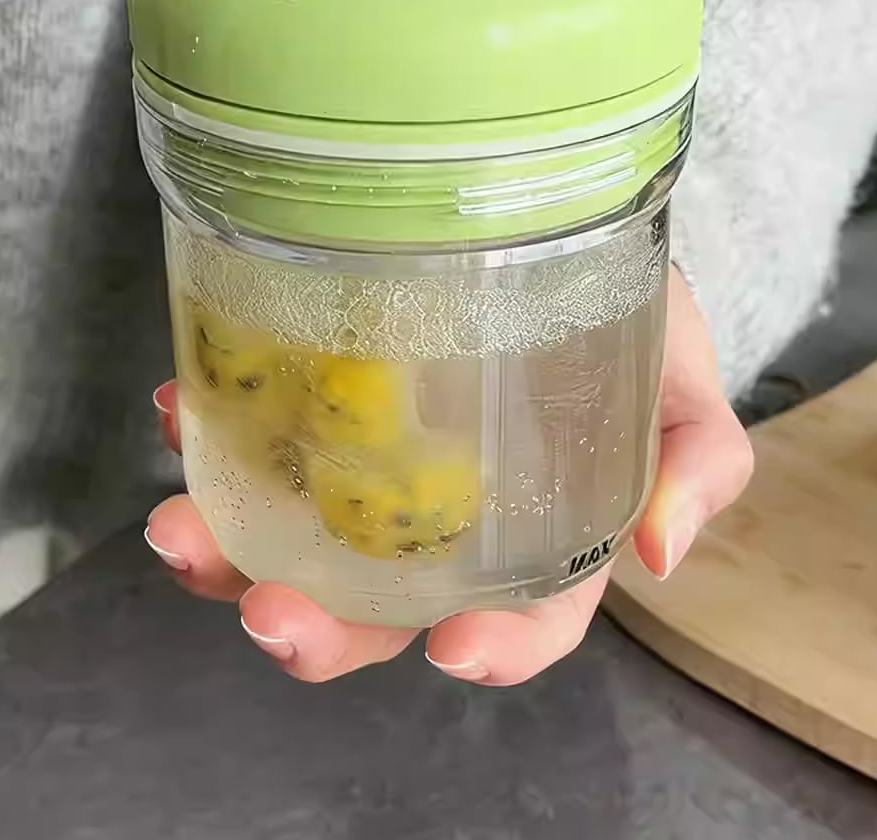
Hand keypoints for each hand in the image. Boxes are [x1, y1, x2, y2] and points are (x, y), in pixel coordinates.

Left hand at [146, 266, 752, 685]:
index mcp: (545, 536)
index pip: (531, 617)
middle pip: (382, 606)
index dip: (497, 650)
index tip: (452, 649)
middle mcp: (448, 523)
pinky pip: (258, 444)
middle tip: (268, 611)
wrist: (558, 226)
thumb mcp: (680, 371)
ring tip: (181, 524)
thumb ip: (696, 457)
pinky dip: (214, 437)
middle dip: (316, 627)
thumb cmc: (631, 309)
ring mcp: (376, 469)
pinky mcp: (323, 410)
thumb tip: (658, 551)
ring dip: (229, 551)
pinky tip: (185, 408)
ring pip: (297, 541)